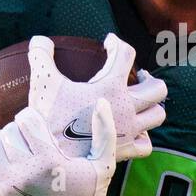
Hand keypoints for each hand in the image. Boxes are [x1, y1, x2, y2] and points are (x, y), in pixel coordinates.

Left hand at [0, 98, 117, 195]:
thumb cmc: (87, 195)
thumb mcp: (104, 164)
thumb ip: (105, 132)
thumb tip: (101, 102)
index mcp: (49, 162)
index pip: (25, 120)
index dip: (33, 118)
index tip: (39, 126)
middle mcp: (24, 173)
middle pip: (9, 130)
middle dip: (20, 131)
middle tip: (31, 140)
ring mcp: (7, 185)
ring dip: (4, 140)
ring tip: (18, 148)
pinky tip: (3, 156)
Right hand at [26, 33, 165, 161]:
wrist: (51, 156)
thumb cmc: (48, 117)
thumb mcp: (43, 82)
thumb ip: (41, 57)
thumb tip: (38, 38)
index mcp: (110, 87)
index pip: (126, 54)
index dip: (117, 43)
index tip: (108, 44)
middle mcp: (126, 108)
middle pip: (157, 88)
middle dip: (148, 79)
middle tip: (137, 76)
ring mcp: (129, 131)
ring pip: (157, 115)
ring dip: (151, 107)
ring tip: (138, 102)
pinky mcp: (125, 151)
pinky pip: (146, 144)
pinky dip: (143, 137)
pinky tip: (133, 131)